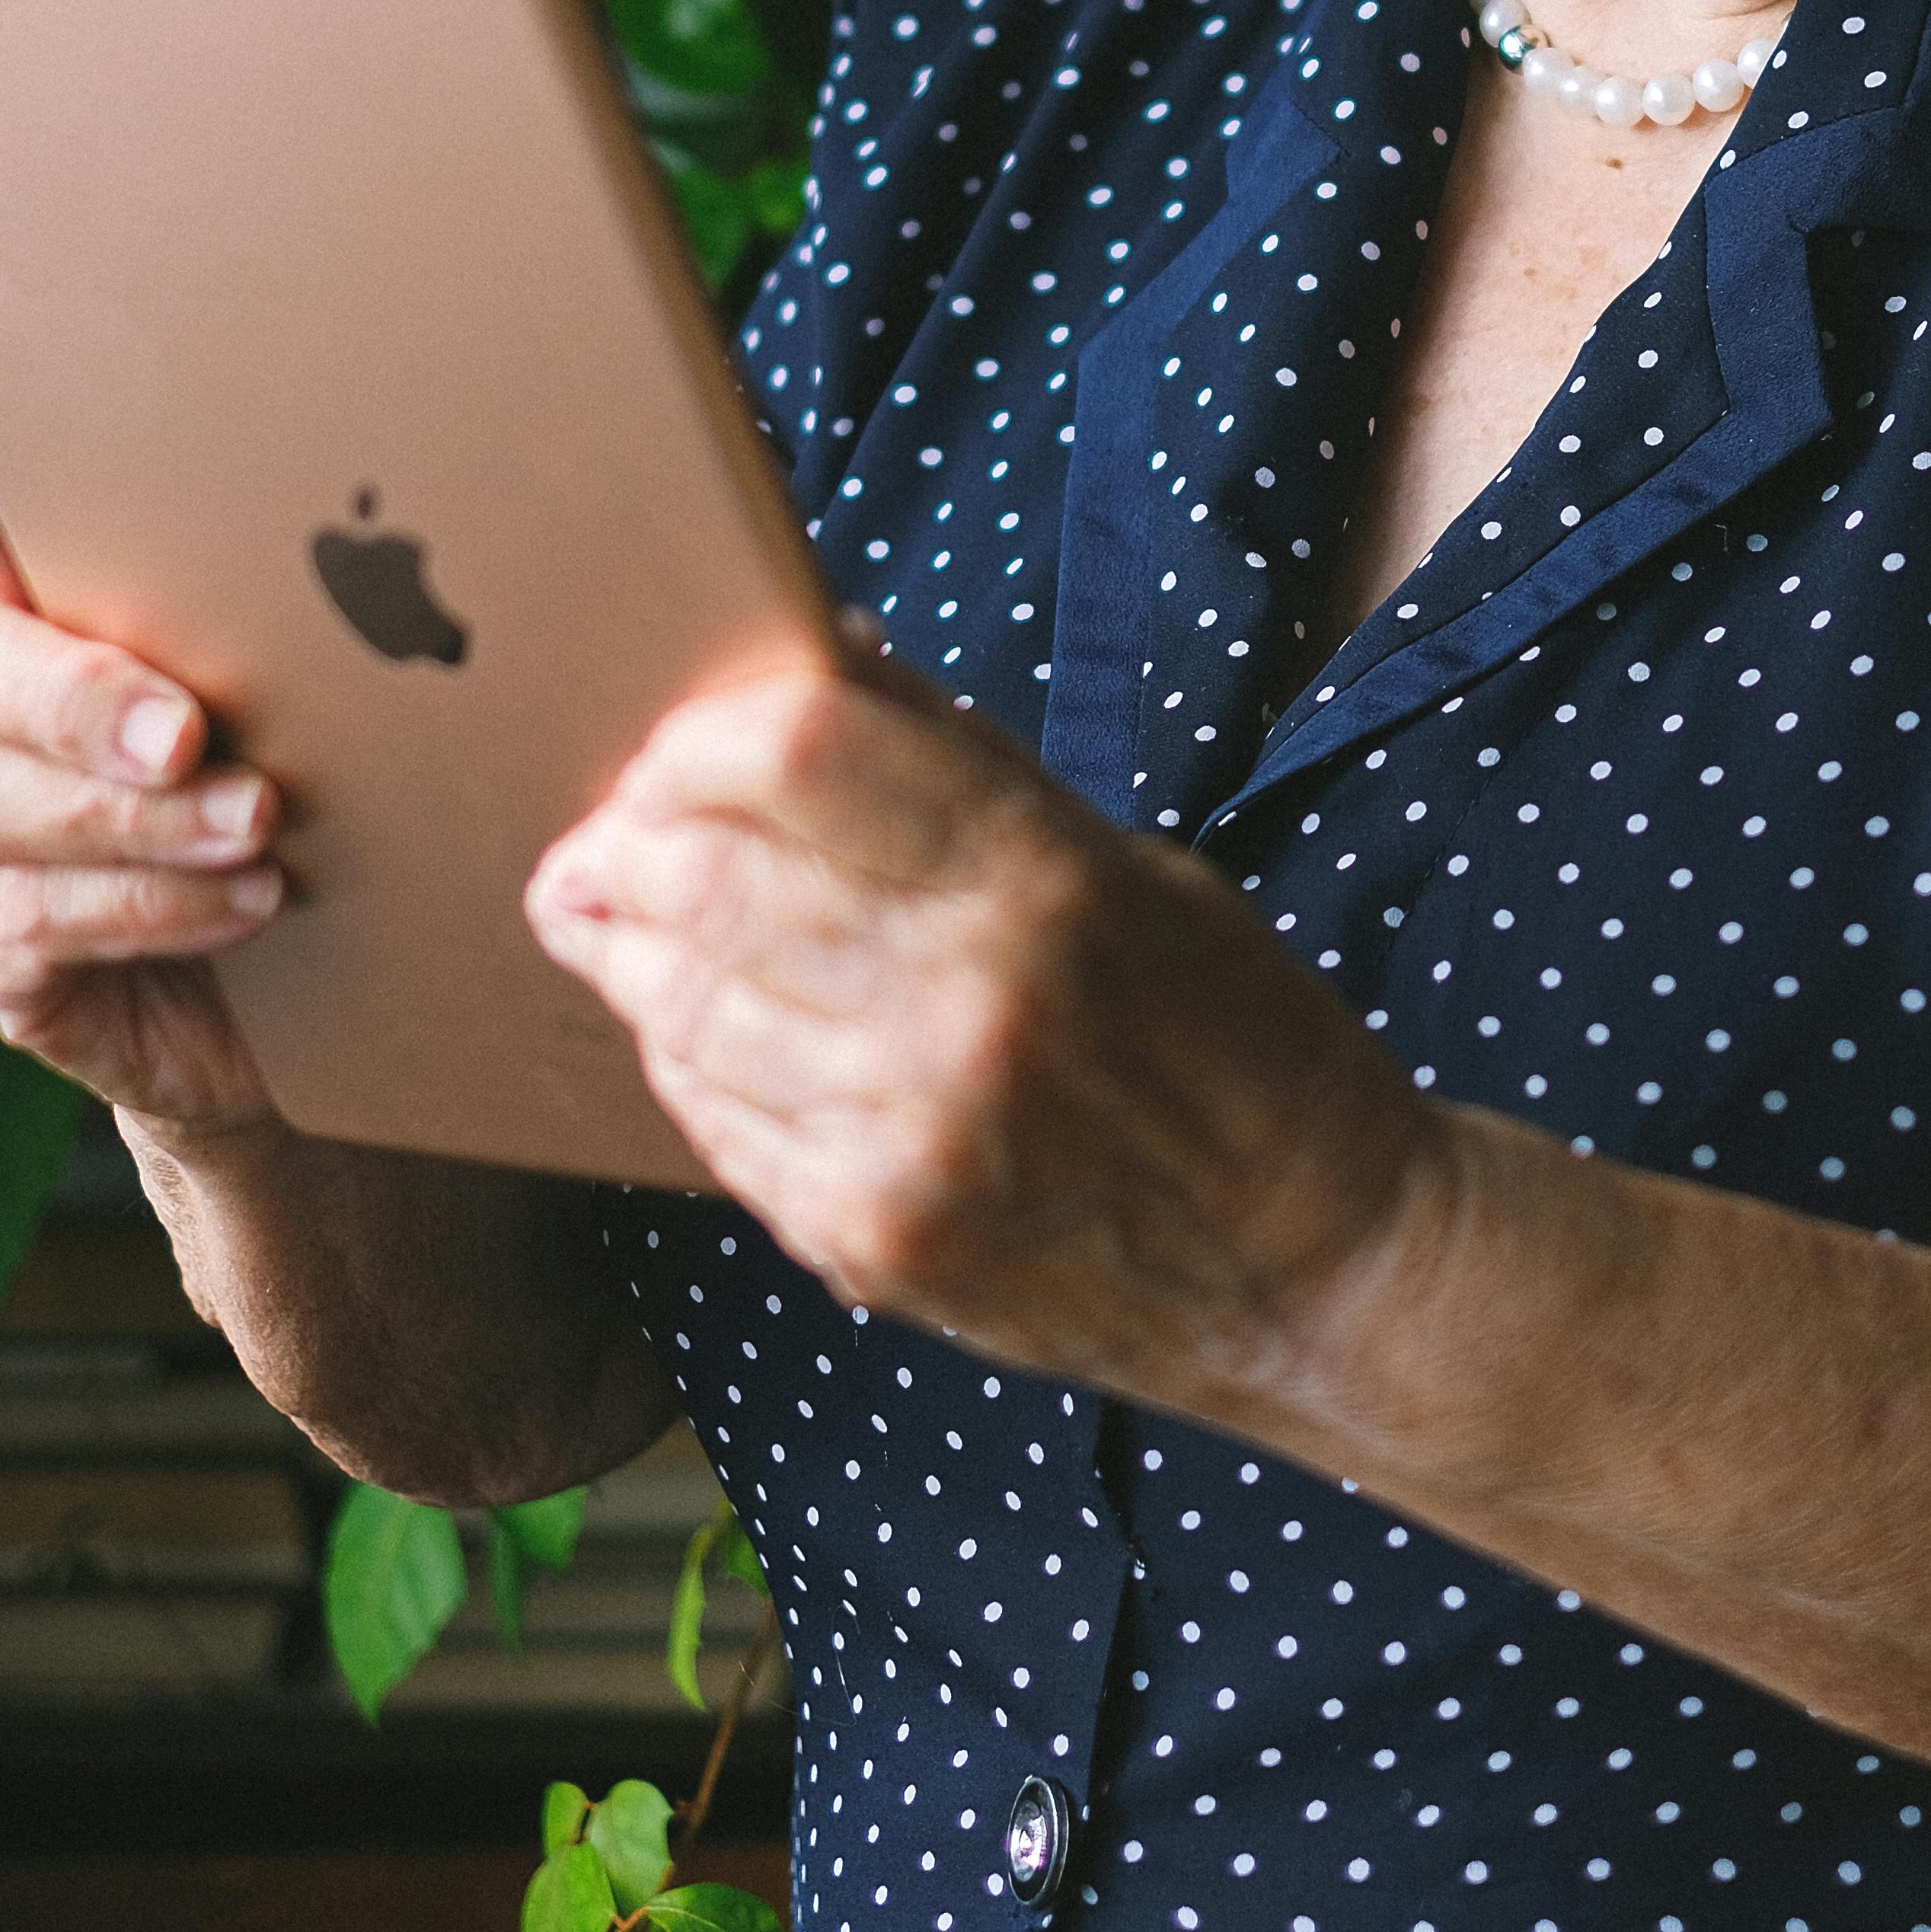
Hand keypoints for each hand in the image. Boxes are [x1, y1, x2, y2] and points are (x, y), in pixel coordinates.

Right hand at [0, 346, 290, 1139]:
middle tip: (191, 732)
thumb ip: (274, 632)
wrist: (284, 1000)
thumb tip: (372, 540)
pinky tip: (248, 900)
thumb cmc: (292, 812)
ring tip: (261, 824)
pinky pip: (40, 924)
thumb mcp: (290, 707)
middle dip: (80, 697)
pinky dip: (152, 908)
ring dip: (142, 820)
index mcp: (23, 629)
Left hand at [522, 626, 1430, 1417]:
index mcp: (1041, 878)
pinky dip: (687, 1063)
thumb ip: (961, 771)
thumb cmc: (1241, 1038)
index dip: (696, 740)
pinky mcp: (874, 1242)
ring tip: (618, 922)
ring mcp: (909, 1137)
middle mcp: (964, 1005)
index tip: (674, 750)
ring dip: (634, 954)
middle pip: (704, 879)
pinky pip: (714, 1126)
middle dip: (628, 847)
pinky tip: (699, 1031)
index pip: (792, 756)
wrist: (1324, 1269)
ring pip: (683, 1008)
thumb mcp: (1133, 865)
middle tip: (606, 839)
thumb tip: (820, 662)